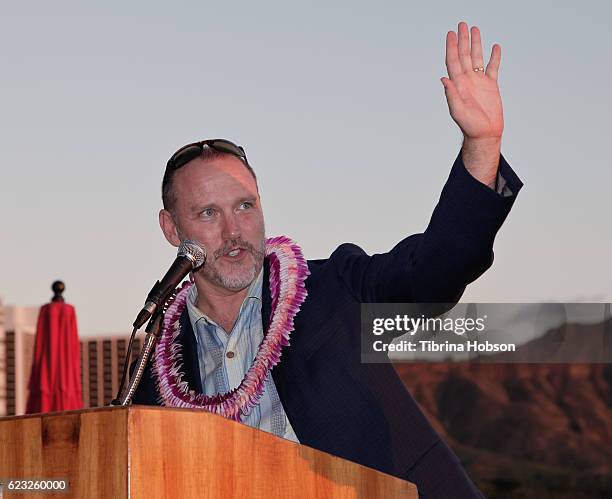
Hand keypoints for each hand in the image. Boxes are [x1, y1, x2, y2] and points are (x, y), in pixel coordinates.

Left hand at [442, 22, 502, 185]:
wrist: (484, 134)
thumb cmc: (470, 126)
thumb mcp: (458, 111)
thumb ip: (451, 95)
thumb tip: (443, 79)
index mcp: (458, 85)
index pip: (453, 62)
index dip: (451, 47)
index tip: (451, 34)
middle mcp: (467, 81)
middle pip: (463, 55)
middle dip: (462, 40)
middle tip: (462, 25)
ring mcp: (479, 82)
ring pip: (476, 58)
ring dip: (476, 44)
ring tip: (475, 29)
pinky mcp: (491, 86)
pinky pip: (493, 68)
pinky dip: (494, 57)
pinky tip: (494, 47)